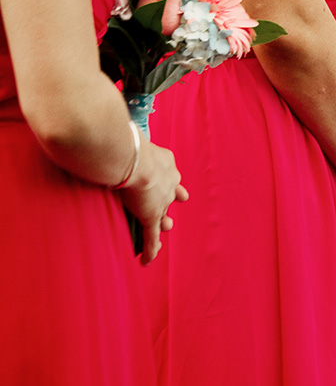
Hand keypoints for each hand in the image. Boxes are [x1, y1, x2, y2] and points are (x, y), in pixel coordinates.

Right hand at [120, 140, 188, 265]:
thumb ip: (121, 135)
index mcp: (165, 161)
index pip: (169, 171)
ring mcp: (160, 200)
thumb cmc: (127, 142)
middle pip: (172, 193)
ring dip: (163, 223)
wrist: (133, 158)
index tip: (171, 176)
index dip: (170, 176)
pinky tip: (148, 261)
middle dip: (172, 198)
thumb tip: (105, 124)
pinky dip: (150, 249)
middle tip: (180, 199)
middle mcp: (168, 181)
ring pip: (163, 215)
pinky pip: (151, 237)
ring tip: (167, 227)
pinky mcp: (151, 216)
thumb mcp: (129, 135)